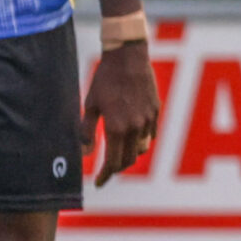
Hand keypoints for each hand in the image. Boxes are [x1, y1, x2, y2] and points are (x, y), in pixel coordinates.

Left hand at [86, 41, 159, 185]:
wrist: (128, 58)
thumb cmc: (105, 79)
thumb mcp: (90, 104)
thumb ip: (87, 131)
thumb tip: (85, 154)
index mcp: (116, 127)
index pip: (112, 162)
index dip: (105, 175)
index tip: (99, 182)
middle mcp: (135, 128)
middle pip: (128, 160)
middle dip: (116, 168)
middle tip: (106, 170)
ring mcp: (148, 121)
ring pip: (141, 149)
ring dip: (130, 155)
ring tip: (119, 153)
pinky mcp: (156, 113)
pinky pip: (150, 135)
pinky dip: (140, 141)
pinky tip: (132, 137)